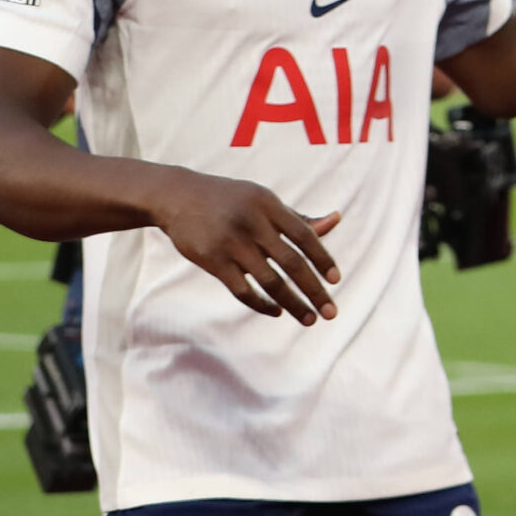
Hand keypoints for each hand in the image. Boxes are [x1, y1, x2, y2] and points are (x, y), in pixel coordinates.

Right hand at [149, 170, 340, 325]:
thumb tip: (335, 220)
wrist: (179, 196)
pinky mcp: (212, 260)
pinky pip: (242, 289)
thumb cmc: (231, 199)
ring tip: (310, 319)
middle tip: (331, 312)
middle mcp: (252, 224)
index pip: (304, 235)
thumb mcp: (264, 201)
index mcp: (269, 205)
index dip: (322, 258)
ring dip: (293, 303)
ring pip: (269, 281)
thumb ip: (298, 218)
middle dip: (314, 290)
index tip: (336, 280)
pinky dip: (262, 304)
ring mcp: (231, 243)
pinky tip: (278, 311)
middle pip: (291, 262)